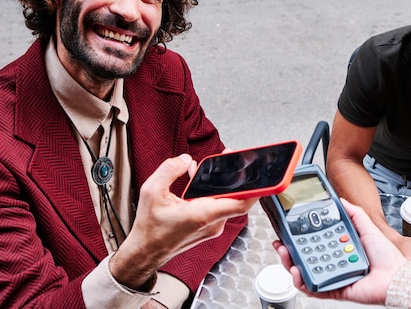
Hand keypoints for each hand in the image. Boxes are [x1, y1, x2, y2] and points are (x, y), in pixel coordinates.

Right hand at [110, 154, 257, 289]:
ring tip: (210, 167)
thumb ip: (169, 170)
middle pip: (236, 197)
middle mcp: (212, 222)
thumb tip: (185, 159)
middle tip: (233, 159)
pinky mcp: (208, 227)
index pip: (241, 203)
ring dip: (221, 184)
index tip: (264, 177)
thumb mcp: (151, 191)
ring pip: (226, 200)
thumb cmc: (150, 228)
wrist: (145, 252)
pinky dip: (212, 192)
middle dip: (237, 177)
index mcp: (203, 214)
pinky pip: (218, 205)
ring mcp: (212, 226)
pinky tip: (197, 180)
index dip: (256, 189)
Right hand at [273, 199, 405, 304]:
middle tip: (281, 243)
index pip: (314, 241)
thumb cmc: (386, 256)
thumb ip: (354, 213)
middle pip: (305, 257)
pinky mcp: (333, 290)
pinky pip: (313, 288)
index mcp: (340, 247)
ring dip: (291, 264)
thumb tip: (340, 199)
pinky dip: (302, 282)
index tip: (289, 229)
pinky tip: (298, 271)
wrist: (395, 276)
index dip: (300, 237)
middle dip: (289, 250)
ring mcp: (332, 276)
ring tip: (286, 256)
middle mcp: (334, 262)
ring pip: (305, 272)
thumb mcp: (367, 227)